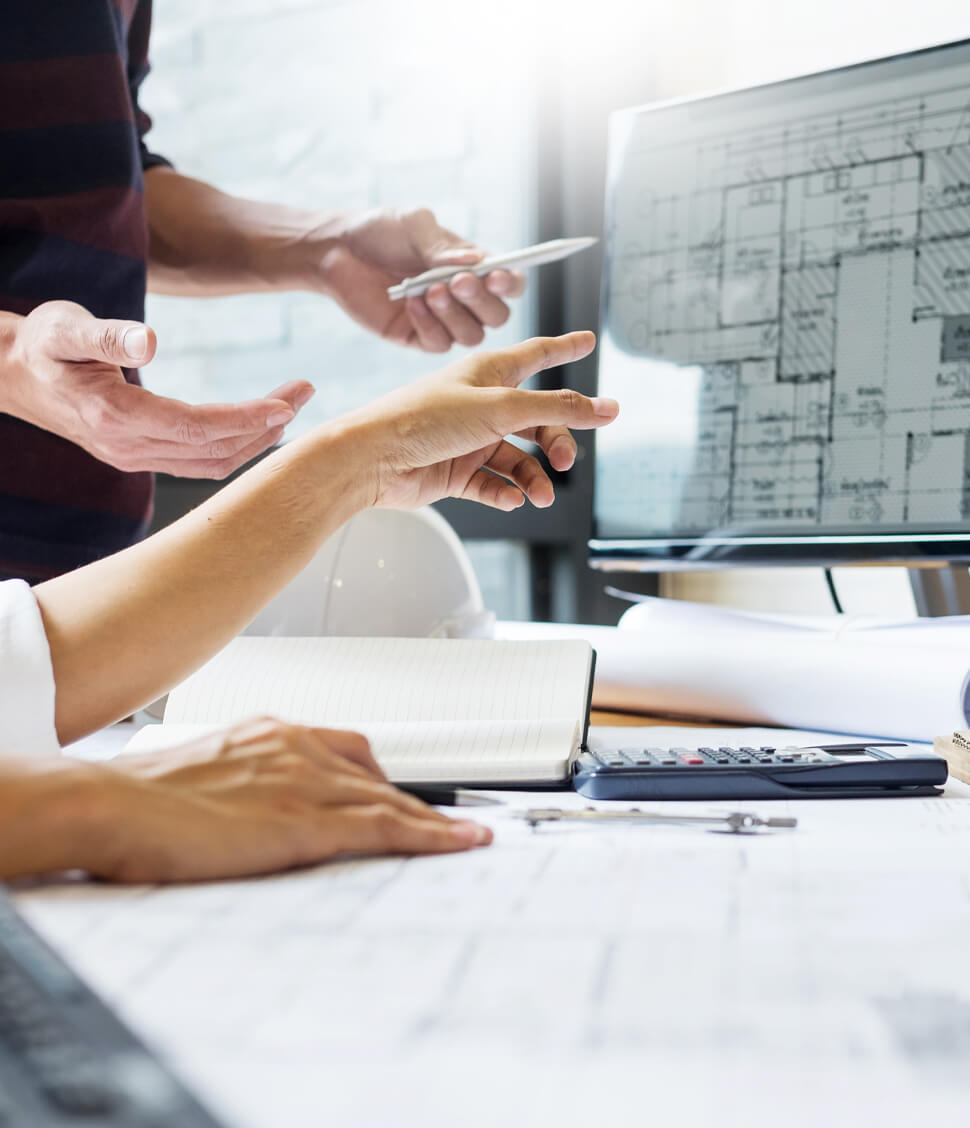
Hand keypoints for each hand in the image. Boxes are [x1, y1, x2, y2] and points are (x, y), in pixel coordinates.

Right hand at [2, 301, 314, 477]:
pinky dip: (235, 447)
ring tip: (291, 405)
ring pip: (211, 462)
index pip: (197, 428)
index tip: (285, 403)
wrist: (13, 375)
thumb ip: (106, 334)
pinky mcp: (142, 456)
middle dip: (265, 424)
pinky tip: (259, 426)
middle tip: (305, 390)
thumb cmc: (43, 344)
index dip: (244, 419)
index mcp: (117, 418)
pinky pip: (199, 462)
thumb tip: (148, 339)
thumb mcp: (65, 327)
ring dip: (257, 439)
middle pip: (214, 449)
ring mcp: (136, 458)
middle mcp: (130, 448)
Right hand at [87, 717, 491, 882]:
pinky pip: (384, 828)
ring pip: (390, 800)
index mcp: (269, 734)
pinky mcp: (304, 822)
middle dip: (410, 800)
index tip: (395, 793)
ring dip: (433, 820)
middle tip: (438, 822)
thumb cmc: (136, 797)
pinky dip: (429, 835)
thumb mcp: (198, 776)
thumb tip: (239, 807)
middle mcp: (295, 748)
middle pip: (374, 774)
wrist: (108, 803)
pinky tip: (455, 844)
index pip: (344, 750)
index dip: (377, 778)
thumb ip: (234, 783)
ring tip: (465, 837)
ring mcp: (303, 782)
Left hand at [316, 208, 525, 351]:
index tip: (497, 276)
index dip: (510, 284)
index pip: (509, 284)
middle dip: (481, 301)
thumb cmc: (383, 231)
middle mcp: (465, 299)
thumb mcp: (415, 226)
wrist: (339, 250)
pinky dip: (429, 324)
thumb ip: (441, 247)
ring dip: (454, 314)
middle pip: (497, 316)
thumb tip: (472, 262)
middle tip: (457, 282)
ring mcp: (443, 321)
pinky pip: (439, 344)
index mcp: (474, 268)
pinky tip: (412, 302)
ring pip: (472, 335)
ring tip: (429, 290)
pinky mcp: (418, 337)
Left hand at [343, 330, 615, 510]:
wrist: (371, 460)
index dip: (564, 348)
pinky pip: (492, 485)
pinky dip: (505, 493)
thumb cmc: (423, 418)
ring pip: (517, 460)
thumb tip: (605, 408)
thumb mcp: (500, 408)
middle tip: (564, 461)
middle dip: (556, 441)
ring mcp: (468, 440)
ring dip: (533, 478)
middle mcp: (481, 404)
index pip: (536, 355)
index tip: (587, 341)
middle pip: (537, 420)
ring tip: (539, 495)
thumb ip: (556, 409)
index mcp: (488, 373)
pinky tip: (512, 500)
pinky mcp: (455, 472)